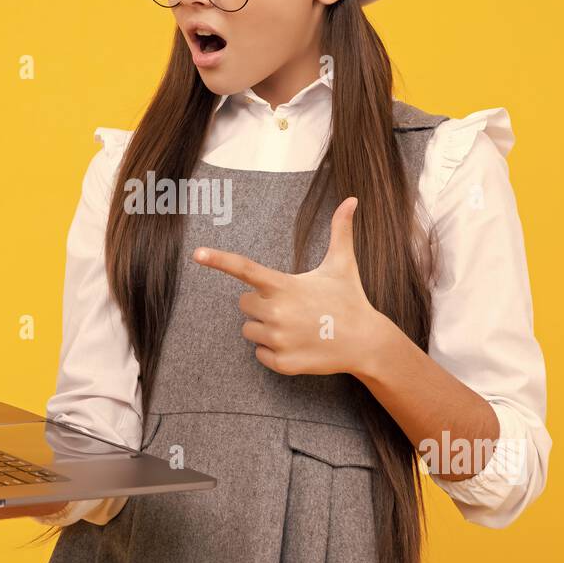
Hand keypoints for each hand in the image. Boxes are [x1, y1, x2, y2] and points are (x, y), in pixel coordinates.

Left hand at [192, 196, 391, 377]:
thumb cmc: (350, 300)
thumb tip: (352, 200)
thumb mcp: (343, 264)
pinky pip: (259, 354)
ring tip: (296, 327)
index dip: (219, 259)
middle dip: (261, 304)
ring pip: (249, 330)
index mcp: (284, 285)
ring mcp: (278, 339)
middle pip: (244, 304)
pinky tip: (298, 344)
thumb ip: (341, 231)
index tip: (197, 253)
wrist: (366, 343)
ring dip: (266, 328)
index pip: (245, 268)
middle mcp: (276, 312)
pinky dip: (274, 351)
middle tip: (290, 307)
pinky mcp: (281, 362)